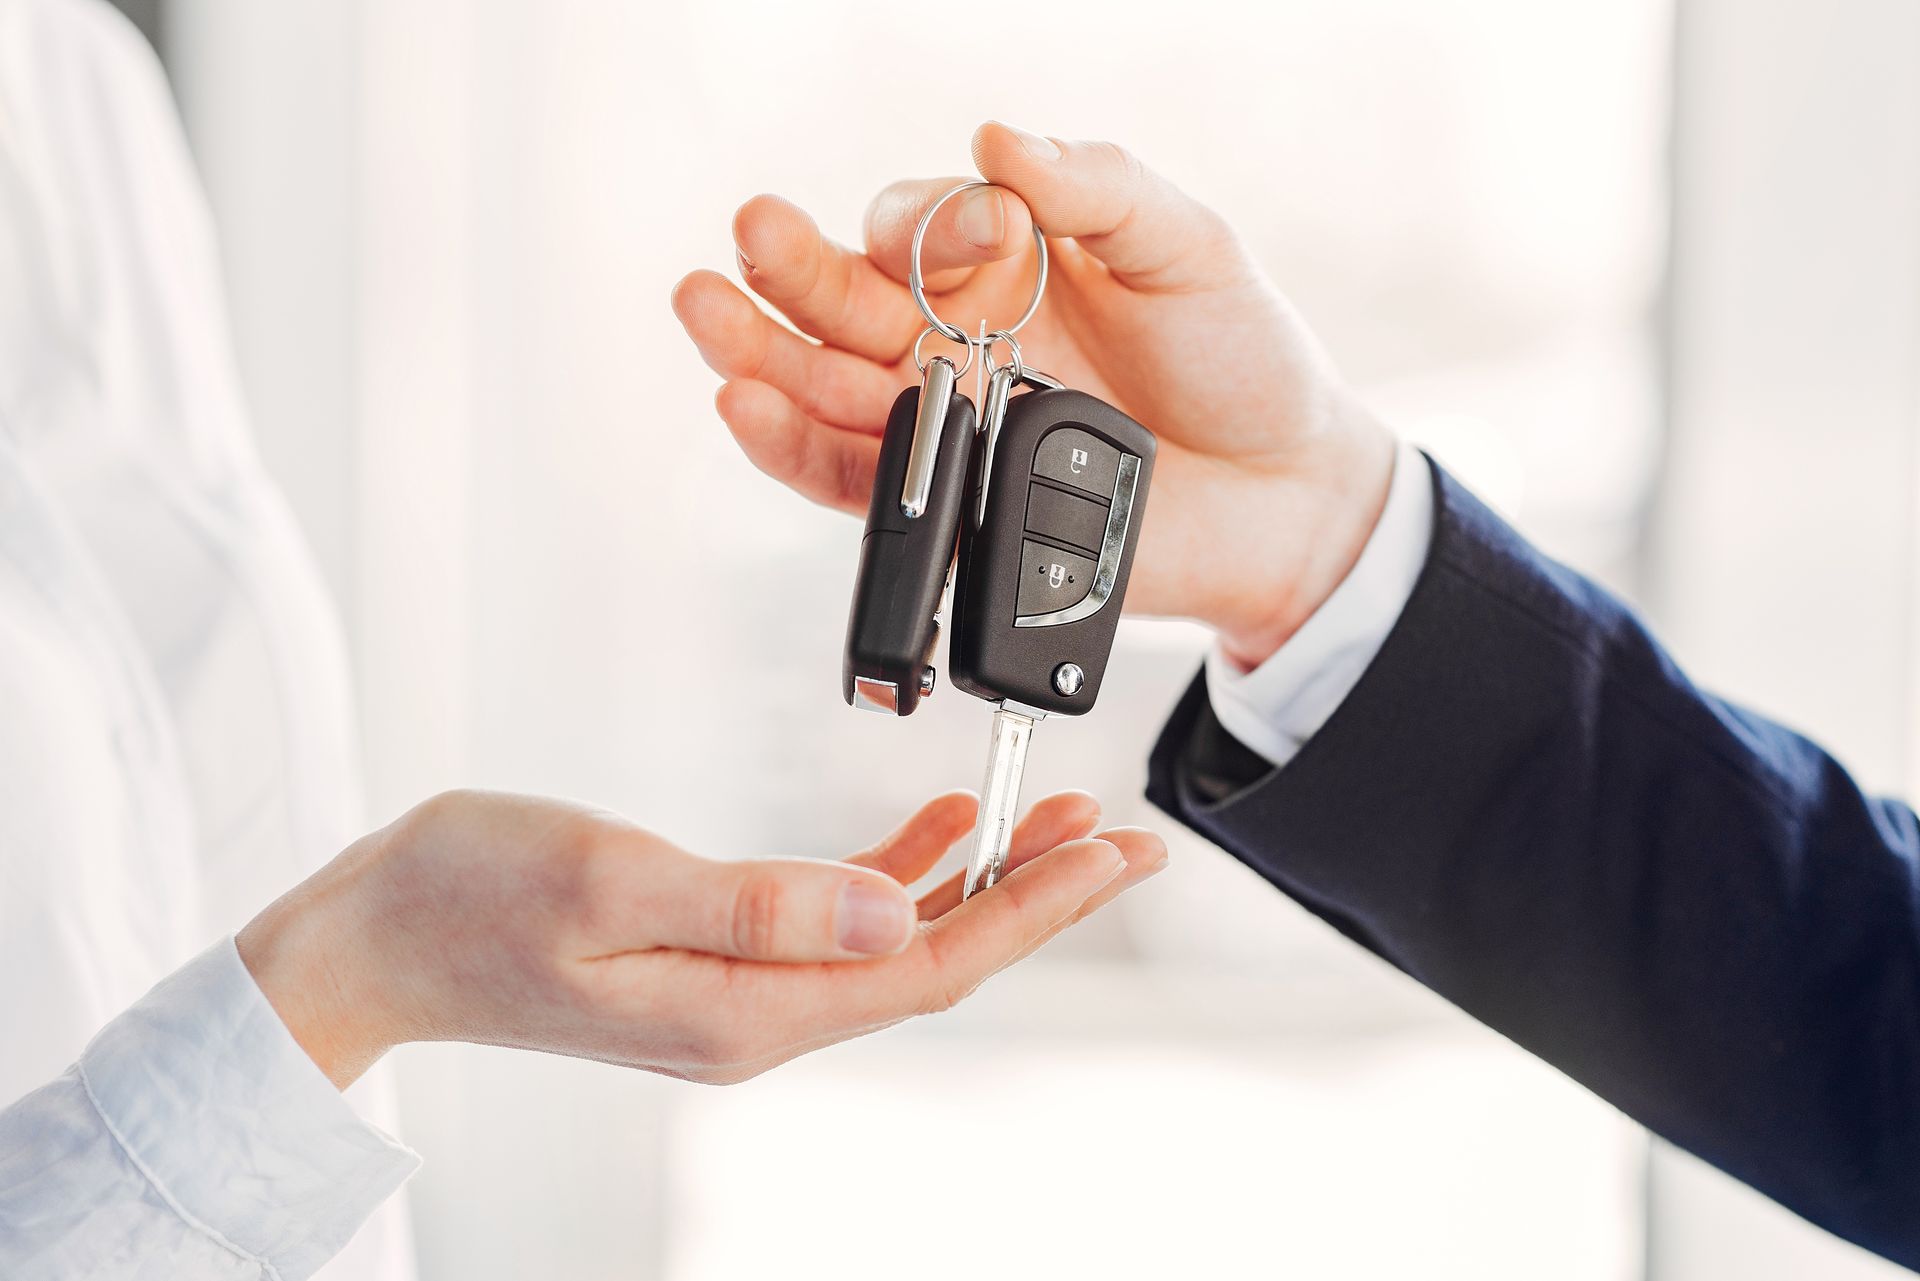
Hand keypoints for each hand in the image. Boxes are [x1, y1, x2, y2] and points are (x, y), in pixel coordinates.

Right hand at [237, 788, 1162, 1087]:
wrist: (372, 937)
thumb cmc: (469, 895)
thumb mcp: (610, 880)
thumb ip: (759, 905)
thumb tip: (896, 914)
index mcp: (746, 1009)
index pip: (928, 964)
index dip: (1034, 909)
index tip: (1116, 854)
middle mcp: (759, 1016)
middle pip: (935, 958)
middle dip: (1040, 896)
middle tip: (1129, 837)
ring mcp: (739, 991)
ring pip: (899, 939)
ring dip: (983, 881)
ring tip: (1062, 820)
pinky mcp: (717, 955)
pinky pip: (840, 921)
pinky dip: (901, 872)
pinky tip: (941, 832)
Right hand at [673, 122, 1398, 668]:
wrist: (1285, 499)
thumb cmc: (1243, 361)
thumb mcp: (1188, 248)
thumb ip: (1097, 189)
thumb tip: (996, 139)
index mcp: (1002, 265)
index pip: (918, 227)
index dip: (926, 226)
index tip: (989, 239)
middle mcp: (954, 339)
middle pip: (843, 300)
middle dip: (790, 269)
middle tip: (750, 235)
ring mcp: (945, 424)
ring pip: (825, 387)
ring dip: (759, 353)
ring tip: (706, 316)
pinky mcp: (946, 507)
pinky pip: (851, 481)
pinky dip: (793, 449)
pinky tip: (749, 408)